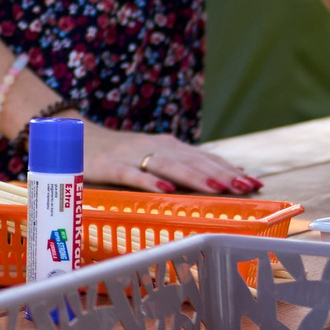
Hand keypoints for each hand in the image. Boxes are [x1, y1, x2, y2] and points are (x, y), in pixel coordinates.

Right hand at [81, 123, 262, 195]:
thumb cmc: (120, 154)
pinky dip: (150, 182)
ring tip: (217, 187)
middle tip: (246, 187)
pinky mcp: (111, 166)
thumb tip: (224, 177)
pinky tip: (166, 190)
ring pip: (169, 166)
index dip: (229, 169)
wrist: (75, 138)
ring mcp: (133, 155)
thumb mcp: (153, 155)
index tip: (254, 182)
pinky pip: (133, 174)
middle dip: (221, 173)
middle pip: (192, 160)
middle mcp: (155, 147)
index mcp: (168, 145)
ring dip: (195, 176)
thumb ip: (182, 165)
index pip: (204, 157)